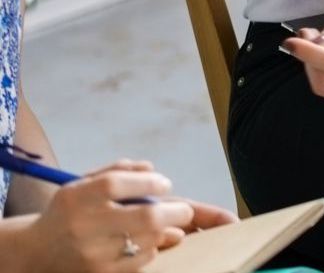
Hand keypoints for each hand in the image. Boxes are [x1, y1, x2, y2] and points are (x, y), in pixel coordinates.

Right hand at [21, 165, 208, 271]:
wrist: (37, 253)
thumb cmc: (70, 212)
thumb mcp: (82, 185)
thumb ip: (117, 171)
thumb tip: (151, 169)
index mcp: (76, 197)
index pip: (118, 184)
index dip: (149, 182)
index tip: (164, 184)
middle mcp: (83, 226)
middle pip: (147, 216)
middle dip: (176, 211)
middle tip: (182, 210)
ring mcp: (93, 253)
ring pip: (151, 240)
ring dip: (164, 230)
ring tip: (158, 225)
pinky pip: (143, 259)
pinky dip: (151, 248)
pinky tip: (140, 242)